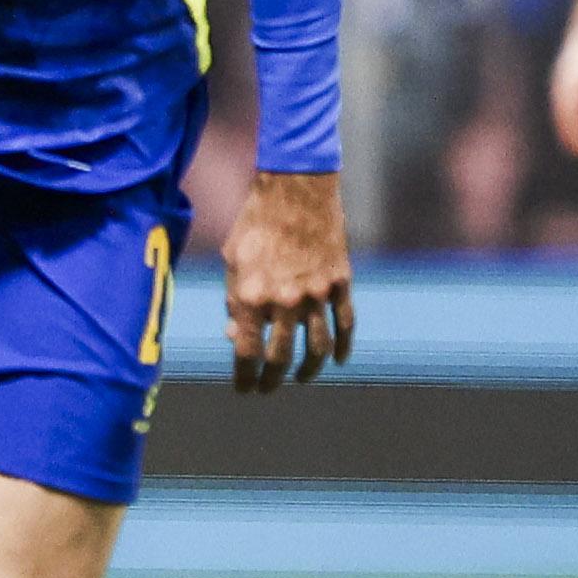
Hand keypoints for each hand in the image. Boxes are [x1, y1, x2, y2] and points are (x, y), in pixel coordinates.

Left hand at [222, 167, 355, 394]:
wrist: (295, 189)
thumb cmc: (255, 222)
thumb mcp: (232, 260)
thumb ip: (234, 300)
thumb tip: (234, 336)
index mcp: (250, 295)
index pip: (247, 353)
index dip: (244, 377)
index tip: (244, 388)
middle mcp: (284, 300)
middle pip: (280, 358)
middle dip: (272, 380)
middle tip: (268, 388)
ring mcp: (316, 293)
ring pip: (316, 348)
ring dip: (308, 370)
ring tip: (300, 377)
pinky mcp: (339, 282)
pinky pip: (345, 324)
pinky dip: (343, 347)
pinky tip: (337, 360)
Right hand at [547, 12, 577, 164]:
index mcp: (571, 84)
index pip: (571, 121)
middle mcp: (560, 85)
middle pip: (561, 122)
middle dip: (576, 142)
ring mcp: (560, 81)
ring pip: (561, 114)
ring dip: (573, 132)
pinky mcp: (564, 78)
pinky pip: (564, 106)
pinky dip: (572, 120)